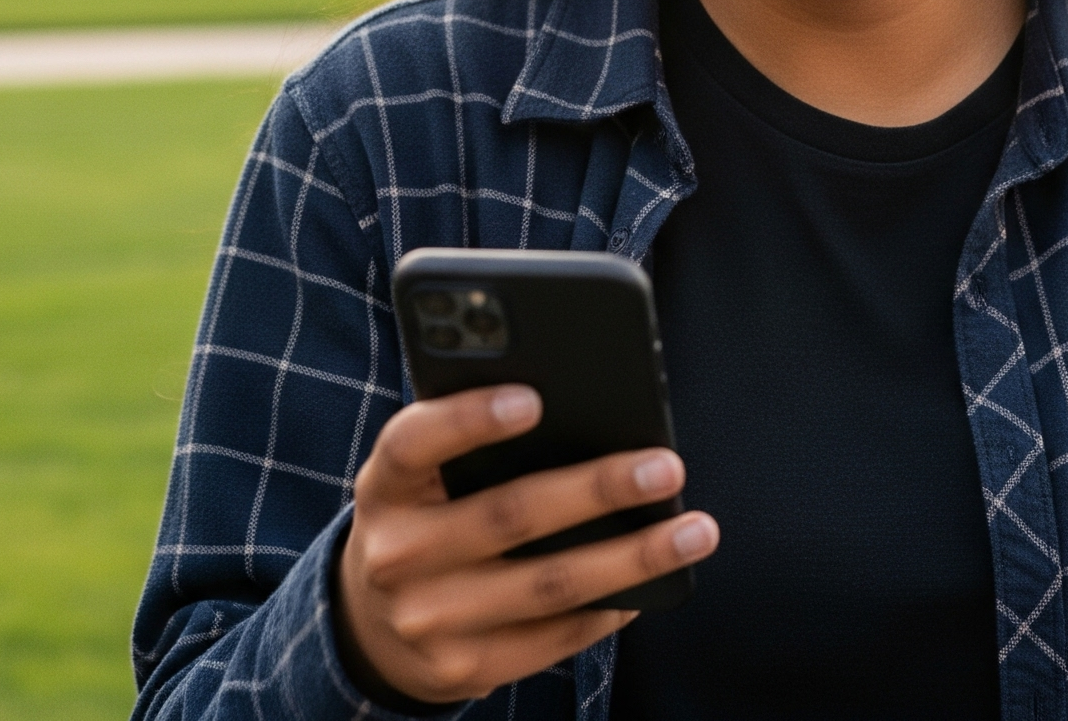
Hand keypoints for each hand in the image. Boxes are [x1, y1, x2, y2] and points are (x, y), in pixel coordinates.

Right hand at [335, 384, 718, 704]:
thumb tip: (581, 404)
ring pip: (548, 584)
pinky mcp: (462, 669)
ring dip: (632, 558)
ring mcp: (429, 620)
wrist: (372, 623)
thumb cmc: (425, 512)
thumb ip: (472, 436)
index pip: (415, 442)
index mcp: (384, 485)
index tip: (534, 398)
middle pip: (509, 515)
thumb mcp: (423, 471)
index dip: (470, 419)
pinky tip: (652, 582)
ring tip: (695, 531)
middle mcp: (397, 555)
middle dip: (598, 490)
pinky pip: (552, 638)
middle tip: (666, 467)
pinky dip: (610, 607)